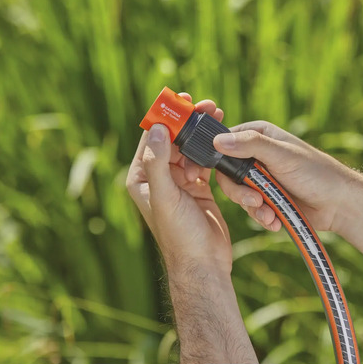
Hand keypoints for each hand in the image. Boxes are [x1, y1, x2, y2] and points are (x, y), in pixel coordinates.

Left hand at [126, 94, 232, 275]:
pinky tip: (221, 139)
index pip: (152, 138)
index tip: (182, 100)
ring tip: (218, 115)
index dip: (166, 117)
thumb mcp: (165, 197)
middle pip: (173, 140)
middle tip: (206, 105)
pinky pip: (203, 161)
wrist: (204, 263)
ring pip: (189, 149)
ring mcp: (179, 181)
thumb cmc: (180, 235)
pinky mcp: (197, 187)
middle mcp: (158, 177)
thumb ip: (158, 163)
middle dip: (188, 122)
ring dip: (201, 133)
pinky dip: (211, 150)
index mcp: (141, 178)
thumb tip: (157, 128)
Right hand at [213, 121, 357, 232]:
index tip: (219, 175)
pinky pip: (252, 210)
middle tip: (255, 200)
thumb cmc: (316, 173)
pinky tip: (275, 221)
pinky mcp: (266, 200)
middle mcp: (256, 157)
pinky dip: (262, 217)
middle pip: (228, 175)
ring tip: (270, 215)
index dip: (218, 159)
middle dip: (239, 192)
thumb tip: (217, 140)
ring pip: (238, 195)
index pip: (224, 143)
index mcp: (258, 137)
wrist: (339, 205)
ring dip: (253, 208)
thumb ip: (250, 145)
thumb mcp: (281, 155)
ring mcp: (260, 180)